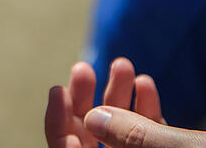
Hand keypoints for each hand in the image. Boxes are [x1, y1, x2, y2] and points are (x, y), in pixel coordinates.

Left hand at [46, 58, 205, 147]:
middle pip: (94, 147)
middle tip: (84, 66)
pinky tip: (147, 83)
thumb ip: (139, 139)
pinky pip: (149, 138)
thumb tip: (91, 119)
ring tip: (123, 64)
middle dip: (86, 106)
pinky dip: (145, 111)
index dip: (60, 131)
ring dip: (118, 101)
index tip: (56, 90)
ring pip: (121, 139)